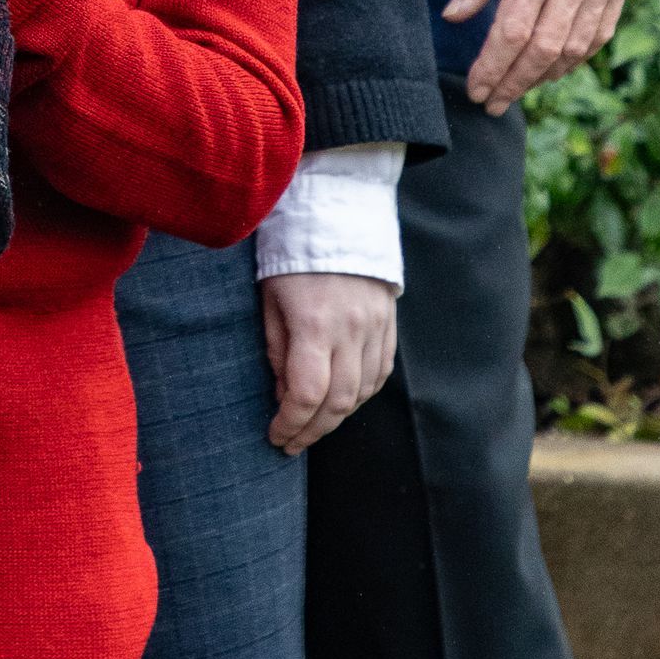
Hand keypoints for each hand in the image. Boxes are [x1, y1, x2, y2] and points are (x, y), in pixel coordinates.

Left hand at [261, 272, 396, 454]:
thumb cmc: (291, 256)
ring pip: (362, 393)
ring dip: (336, 417)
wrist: (337, 214)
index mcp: (314, 323)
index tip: (275, 437)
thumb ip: (277, 350)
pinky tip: (341, 403)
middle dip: (313, 430)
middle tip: (292, 444)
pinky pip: (380, 374)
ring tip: (312, 426)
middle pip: (338, 402)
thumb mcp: (269, 298)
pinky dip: (360, 395)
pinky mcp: (389, 325)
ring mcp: (375, 329)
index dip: (290, 423)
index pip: (306, 393)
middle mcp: (351, 330)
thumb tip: (283, 397)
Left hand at [445, 0, 635, 114]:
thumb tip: (453, 18)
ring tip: (516, 88)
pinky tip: (552, 67)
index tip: (477, 90)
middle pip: (544, 51)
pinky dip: (575, 57)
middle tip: (492, 103)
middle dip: (515, 83)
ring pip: (575, 49)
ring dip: (544, 76)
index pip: (513, 34)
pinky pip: (599, 34)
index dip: (493, 68)